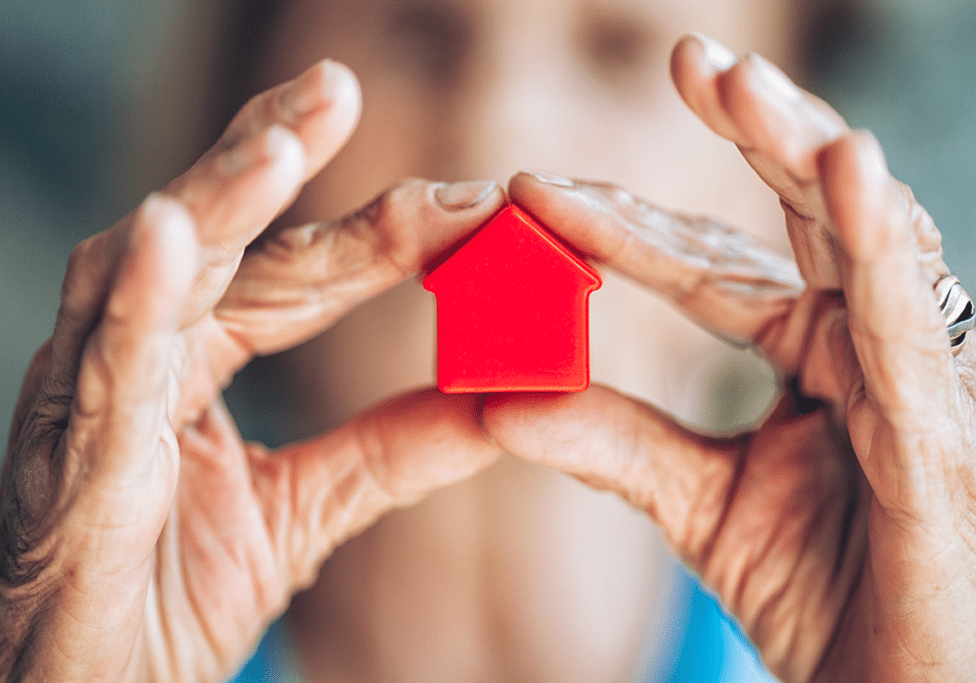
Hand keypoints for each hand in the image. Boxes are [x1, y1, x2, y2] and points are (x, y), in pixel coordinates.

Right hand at [0, 60, 504, 681]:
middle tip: (338, 87)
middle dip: (276, 159)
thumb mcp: (308, 510)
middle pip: (218, 242)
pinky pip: (99, 368)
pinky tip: (167, 232)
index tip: (462, 197)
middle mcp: (138, 357)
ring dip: (216, 199)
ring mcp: (92, 400)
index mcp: (192, 361)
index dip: (374, 230)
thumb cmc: (172, 599)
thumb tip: (497, 400)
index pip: (293, 272)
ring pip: (150, 273)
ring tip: (284, 138)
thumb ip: (393, 449)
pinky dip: (136, 298)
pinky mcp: (67, 463)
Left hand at [482, 34, 975, 681]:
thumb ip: (612, 440)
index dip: (625, 225)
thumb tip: (497, 401)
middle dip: (752, 130)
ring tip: (740, 81)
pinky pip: (908, 320)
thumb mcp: (694, 500)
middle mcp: (870, 340)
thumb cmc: (818, 590)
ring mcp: (916, 373)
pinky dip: (879, 243)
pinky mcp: (946, 427)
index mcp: (814, 348)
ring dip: (806, 149)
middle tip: (684, 58)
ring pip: (867, 236)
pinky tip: (845, 168)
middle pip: (809, 212)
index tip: (532, 189)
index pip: (711, 262)